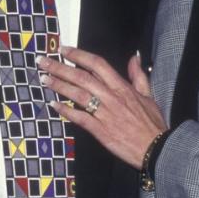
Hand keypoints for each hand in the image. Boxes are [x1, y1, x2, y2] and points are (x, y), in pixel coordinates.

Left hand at [38, 47, 166, 167]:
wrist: (156, 148)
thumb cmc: (152, 123)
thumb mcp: (148, 96)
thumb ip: (138, 76)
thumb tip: (134, 58)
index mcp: (122, 87)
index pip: (97, 64)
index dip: (78, 55)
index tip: (63, 50)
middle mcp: (111, 97)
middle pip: (81, 77)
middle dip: (60, 67)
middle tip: (43, 62)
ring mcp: (105, 114)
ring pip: (78, 95)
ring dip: (59, 85)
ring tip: (43, 79)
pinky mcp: (100, 131)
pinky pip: (79, 118)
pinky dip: (66, 110)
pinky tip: (53, 104)